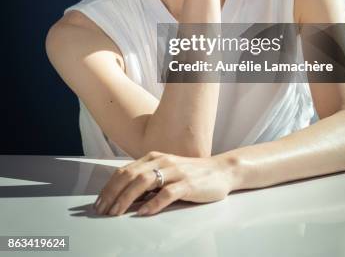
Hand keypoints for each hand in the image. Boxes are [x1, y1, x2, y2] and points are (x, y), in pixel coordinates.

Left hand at [93, 150, 234, 216]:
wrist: (221, 171)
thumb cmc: (191, 174)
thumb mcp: (166, 173)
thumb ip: (148, 181)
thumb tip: (124, 197)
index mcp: (154, 157)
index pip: (125, 171)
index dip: (109, 187)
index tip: (99, 203)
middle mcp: (162, 161)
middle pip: (130, 175)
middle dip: (113, 194)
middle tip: (102, 211)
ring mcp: (175, 171)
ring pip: (144, 182)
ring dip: (127, 198)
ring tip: (116, 212)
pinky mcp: (188, 183)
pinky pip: (167, 193)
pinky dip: (153, 203)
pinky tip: (143, 213)